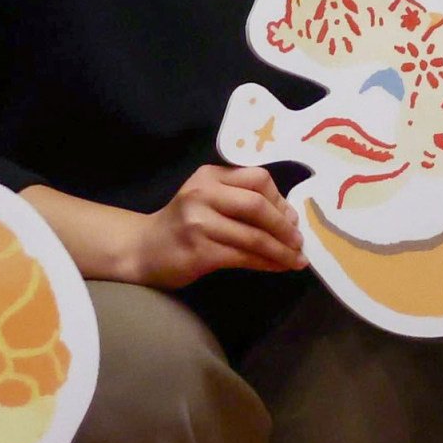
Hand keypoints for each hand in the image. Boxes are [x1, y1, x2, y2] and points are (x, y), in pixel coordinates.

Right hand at [122, 162, 303, 288]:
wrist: (143, 250)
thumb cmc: (183, 224)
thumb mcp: (207, 199)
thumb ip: (241, 199)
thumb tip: (289, 216)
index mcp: (210, 175)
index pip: (258, 178)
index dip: (281, 199)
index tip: (292, 218)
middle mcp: (203, 194)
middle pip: (258, 205)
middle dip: (285, 226)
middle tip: (299, 241)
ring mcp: (199, 222)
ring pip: (254, 236)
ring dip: (281, 250)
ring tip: (296, 260)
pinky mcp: (199, 251)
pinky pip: (243, 256)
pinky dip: (266, 263)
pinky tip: (277, 267)